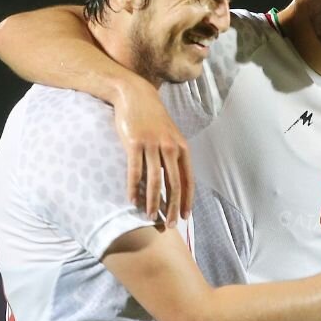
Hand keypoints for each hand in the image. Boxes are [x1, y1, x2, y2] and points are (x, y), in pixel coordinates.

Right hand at [114, 79, 192, 225]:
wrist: (135, 96)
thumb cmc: (153, 119)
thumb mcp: (170, 136)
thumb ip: (173, 156)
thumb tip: (174, 180)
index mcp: (182, 148)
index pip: (188, 180)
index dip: (187, 200)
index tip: (185, 216)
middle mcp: (170, 148)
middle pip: (174, 184)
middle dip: (172, 207)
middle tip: (169, 225)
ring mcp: (152, 145)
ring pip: (155, 181)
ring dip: (153, 202)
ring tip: (150, 217)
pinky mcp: (134, 143)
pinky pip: (135, 171)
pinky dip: (134, 188)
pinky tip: (132, 201)